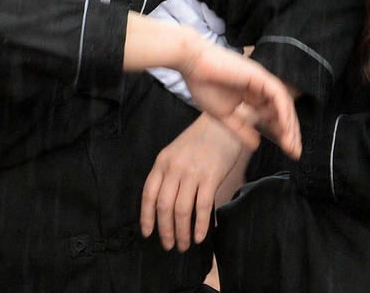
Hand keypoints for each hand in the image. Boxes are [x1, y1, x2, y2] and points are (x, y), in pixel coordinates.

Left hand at [140, 111, 243, 251]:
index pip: (148, 194)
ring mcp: (192, 173)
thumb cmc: (200, 140)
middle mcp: (174, 168)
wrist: (223, 124)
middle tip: (169, 245)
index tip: (148, 233)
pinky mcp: (211, 177)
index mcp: (162, 162)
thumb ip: (168, 173)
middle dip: (165, 231)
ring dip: (182, 232)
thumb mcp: (176, 152)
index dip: (146, 217)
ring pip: (181, 211)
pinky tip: (201, 237)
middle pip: (164, 207)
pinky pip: (202, 207)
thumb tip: (163, 205)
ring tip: (184, 245)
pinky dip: (201, 226)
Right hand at [178, 40, 301, 157]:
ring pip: (283, 103)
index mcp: (252, 95)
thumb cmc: (203, 84)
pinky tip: (284, 127)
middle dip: (289, 132)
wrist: (191, 63)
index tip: (287, 151)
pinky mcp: (259, 75)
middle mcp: (260, 87)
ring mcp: (261, 80)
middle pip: (282, 111)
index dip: (281, 133)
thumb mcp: (223, 115)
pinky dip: (283, 111)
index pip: (272, 115)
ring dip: (289, 124)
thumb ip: (241, 129)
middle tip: (294, 153)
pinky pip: (277, 95)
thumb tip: (257, 145)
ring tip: (291, 144)